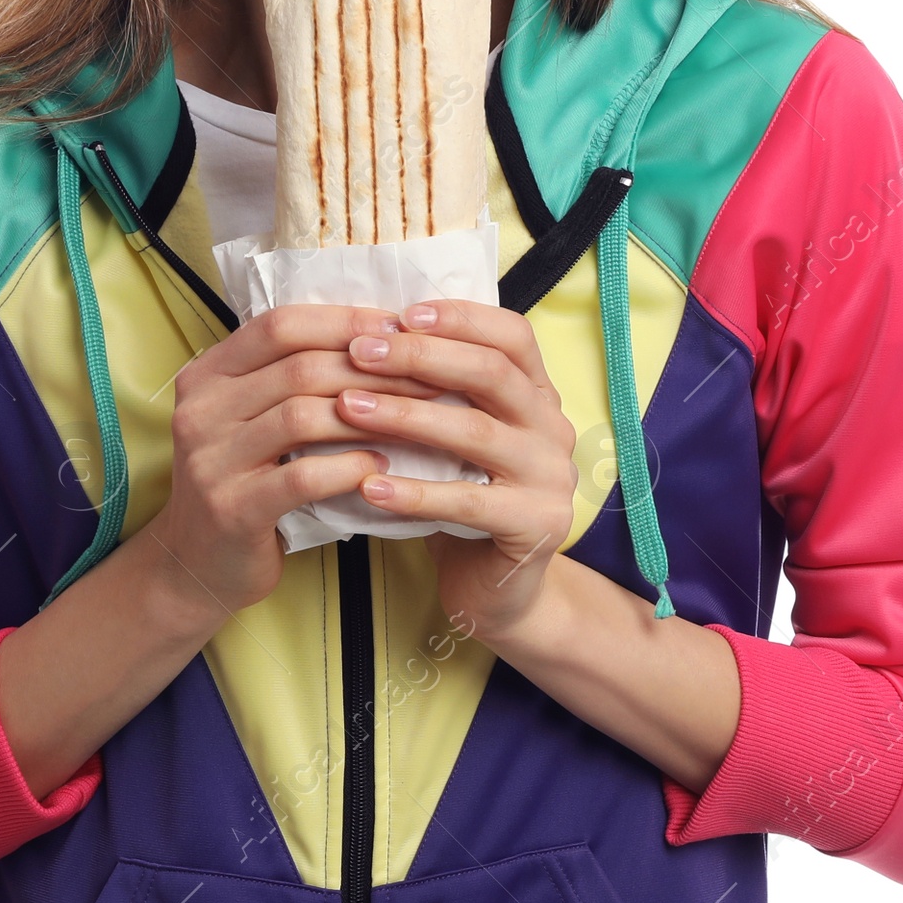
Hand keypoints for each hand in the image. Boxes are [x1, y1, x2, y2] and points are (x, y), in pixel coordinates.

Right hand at [149, 304, 446, 623]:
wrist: (197, 564)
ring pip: (301, 416)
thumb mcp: (251, 417)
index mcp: (208, 374)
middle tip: (427, 375)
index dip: (343, 322)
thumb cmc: (243, 481)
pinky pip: (303, 477)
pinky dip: (349, 467)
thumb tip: (378, 337)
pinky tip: (380, 466)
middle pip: (298, 367)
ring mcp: (211, 459)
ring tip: (414, 418)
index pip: (280, 325)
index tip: (398, 329)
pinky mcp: (232, 508)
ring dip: (369, 415)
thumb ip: (290, 377)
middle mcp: (201, 409)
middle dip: (373, 368)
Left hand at [335, 296, 577, 641]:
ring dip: (406, 415)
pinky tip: (369, 485)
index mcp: (538, 394)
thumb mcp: (456, 434)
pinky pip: (467, 502)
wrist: (499, 587)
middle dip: (421, 356)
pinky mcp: (537, 526)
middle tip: (360, 352)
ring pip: (476, 432)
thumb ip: (438, 390)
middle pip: (492, 373)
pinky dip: (415, 492)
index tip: (398, 315)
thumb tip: (368, 335)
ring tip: (349, 408)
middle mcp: (553, 427)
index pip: (512, 335)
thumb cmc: (463, 496)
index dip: (458, 318)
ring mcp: (551, 477)